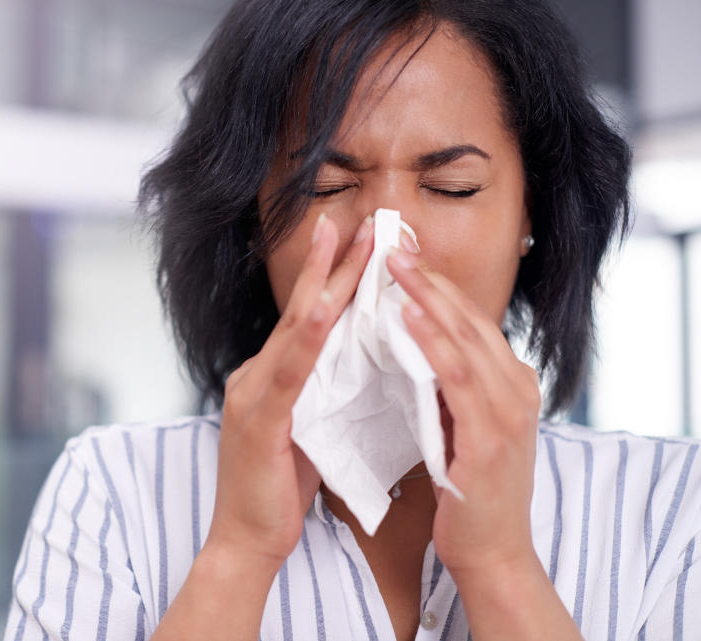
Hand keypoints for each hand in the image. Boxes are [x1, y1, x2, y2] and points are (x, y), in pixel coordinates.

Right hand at [205, 213, 373, 566]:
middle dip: (334, 263)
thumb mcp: (310, 431)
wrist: (247, 541)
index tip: (365, 244)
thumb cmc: (282, 490)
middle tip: (361, 220)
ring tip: (347, 240)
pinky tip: (325, 308)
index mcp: (273, 378)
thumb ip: (324, 394)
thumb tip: (360, 365)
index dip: (337, 280)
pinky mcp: (258, 418)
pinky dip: (307, 336)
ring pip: (295, 329)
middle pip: (303, 311)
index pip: (310, 322)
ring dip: (324, 282)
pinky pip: (288, 371)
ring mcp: (252, 393)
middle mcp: (256, 375)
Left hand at [385, 243, 542, 576]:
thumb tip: (410, 345)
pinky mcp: (491, 436)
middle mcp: (516, 386)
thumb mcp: (459, 423)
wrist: (490, 550)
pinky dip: (431, 342)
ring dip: (426, 296)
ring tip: (393, 264)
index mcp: (508, 381)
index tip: (401, 251)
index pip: (468, 319)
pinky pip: (456, 377)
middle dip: (428, 277)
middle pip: (467, 317)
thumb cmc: (467, 488)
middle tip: (392, 241)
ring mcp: (508, 410)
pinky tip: (406, 316)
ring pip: (464, 337)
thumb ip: (445, 385)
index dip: (434, 283)